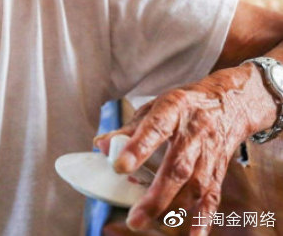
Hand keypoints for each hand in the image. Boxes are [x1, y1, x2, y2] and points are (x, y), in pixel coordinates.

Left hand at [94, 63, 278, 234]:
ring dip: (174, 210)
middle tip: (134, 218)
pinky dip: (203, 219)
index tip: (119, 166)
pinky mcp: (218, 171)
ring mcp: (209, 155)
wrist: (227, 103)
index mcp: (174, 110)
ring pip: (195, 187)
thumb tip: (101, 146)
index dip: (138, 148)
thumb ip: (128, 129)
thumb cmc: (183, 105)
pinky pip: (212, 198)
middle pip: (177, 168)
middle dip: (156, 196)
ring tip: (150, 224)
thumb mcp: (155, 106)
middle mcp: (194, 134)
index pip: (155, 129)